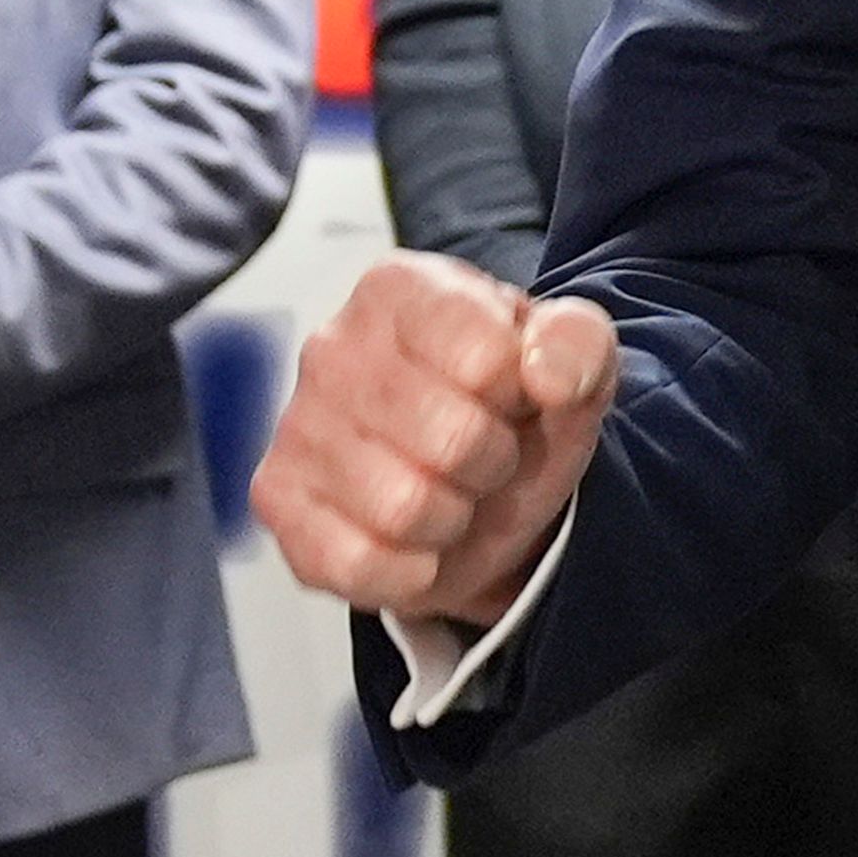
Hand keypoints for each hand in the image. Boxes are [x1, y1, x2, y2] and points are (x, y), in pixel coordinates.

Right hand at [250, 253, 616, 629]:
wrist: (478, 489)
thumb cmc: (515, 409)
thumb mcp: (573, 364)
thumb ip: (579, 344)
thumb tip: (549, 374)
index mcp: (402, 287)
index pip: (486, 356)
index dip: (520, 393)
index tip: (513, 393)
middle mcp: (332, 346)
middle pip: (451, 439)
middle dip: (493, 463)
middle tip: (486, 454)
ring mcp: (296, 424)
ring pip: (404, 508)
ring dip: (453, 518)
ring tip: (450, 491)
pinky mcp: (277, 500)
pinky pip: (358, 564)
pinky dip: (409, 568)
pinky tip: (412, 538)